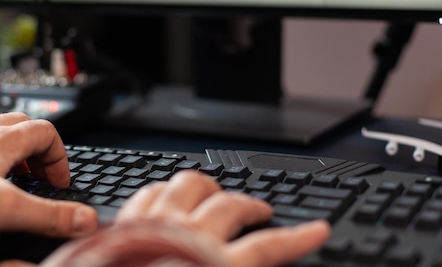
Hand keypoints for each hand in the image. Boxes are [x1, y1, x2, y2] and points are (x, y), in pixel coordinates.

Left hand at [0, 112, 98, 266]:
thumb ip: (50, 215)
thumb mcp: (6, 212)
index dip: (60, 158)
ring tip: (16, 179)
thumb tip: (84, 218)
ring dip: (15, 152)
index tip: (59, 184)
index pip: (46, 132)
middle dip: (40, 151)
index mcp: (1, 140)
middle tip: (41, 178)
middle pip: (23, 126)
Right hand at [3, 170, 330, 266]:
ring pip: (230, 205)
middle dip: (208, 190)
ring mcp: (203, 242)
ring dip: (248, 205)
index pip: (148, 196)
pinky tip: (318, 230)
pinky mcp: (232, 265)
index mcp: (130, 231)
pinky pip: (272, 246)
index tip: (174, 196)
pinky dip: (299, 237)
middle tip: (222, 201)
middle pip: (192, 188)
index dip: (165, 194)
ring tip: (260, 209)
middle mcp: (167, 226)